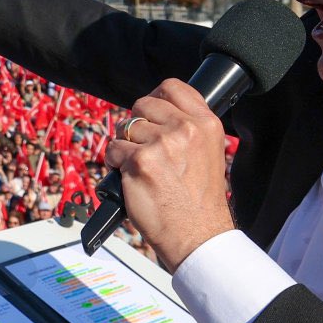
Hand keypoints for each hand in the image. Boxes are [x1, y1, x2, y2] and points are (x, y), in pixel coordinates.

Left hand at [100, 80, 235, 271]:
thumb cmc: (199, 201)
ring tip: (141, 169)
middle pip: (142, 105)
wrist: (197, 235)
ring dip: (125, 147)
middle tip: (144, 149)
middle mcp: (185, 129)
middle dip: (136, 125)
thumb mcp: (209, 153)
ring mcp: (161, 144)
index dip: (155, 97)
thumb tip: (157, 112)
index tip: (151, 112)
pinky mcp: (139, 161)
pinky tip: (130, 179)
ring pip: (125, 128)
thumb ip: (187, 129)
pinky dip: (114, 164)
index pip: (172, 87)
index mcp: (206, 124)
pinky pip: (113, 150)